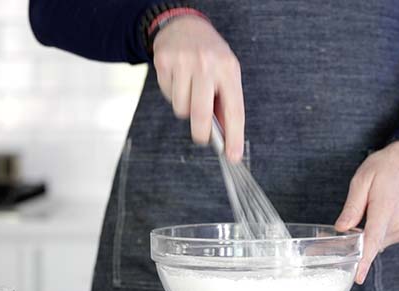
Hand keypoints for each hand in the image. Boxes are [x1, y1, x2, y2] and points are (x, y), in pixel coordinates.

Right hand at [152, 16, 244, 161]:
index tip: (232, 155)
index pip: (234, 110)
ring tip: (190, 89)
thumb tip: (224, 138)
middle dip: (201, 132)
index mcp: (229, 70)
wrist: (184, 26)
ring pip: (181, 108)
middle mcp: (207, 65)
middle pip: (201, 113)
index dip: (234, 136)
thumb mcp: (226, 73)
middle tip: (201, 137)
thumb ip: (226, 102)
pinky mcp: (164, 62)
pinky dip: (173, 93)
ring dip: (185, 107)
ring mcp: (184, 62)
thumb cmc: (210, 55)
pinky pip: (167, 95)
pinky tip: (178, 79)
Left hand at [335, 141, 398, 284]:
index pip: (373, 240)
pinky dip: (374, 235)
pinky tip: (369, 220)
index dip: (364, 260)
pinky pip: (384, 239)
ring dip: (364, 239)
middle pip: (371, 244)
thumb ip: (352, 206)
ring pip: (377, 243)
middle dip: (352, 246)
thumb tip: (341, 228)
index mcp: (386, 208)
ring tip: (354, 222)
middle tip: (328, 241)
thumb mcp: (362, 179)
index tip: (357, 277)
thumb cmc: (386, 167)